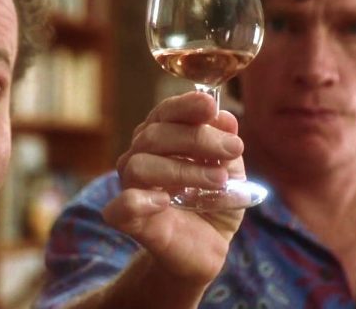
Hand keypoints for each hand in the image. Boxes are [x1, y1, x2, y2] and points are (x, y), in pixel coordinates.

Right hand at [104, 91, 244, 283]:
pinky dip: (140, 200)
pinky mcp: (130, 221)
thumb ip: (226, 146)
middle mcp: (140, 158)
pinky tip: (164, 201)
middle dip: (197, 138)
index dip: (185, 105)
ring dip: (183, 169)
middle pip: (154, 135)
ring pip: (140, 166)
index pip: (164, 112)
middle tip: (234, 148)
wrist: (206, 249)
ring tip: (218, 180)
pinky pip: (121, 205)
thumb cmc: (213, 204)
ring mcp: (132, 189)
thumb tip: (224, 117)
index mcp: (161, 140)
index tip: (210, 105)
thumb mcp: (231, 172)